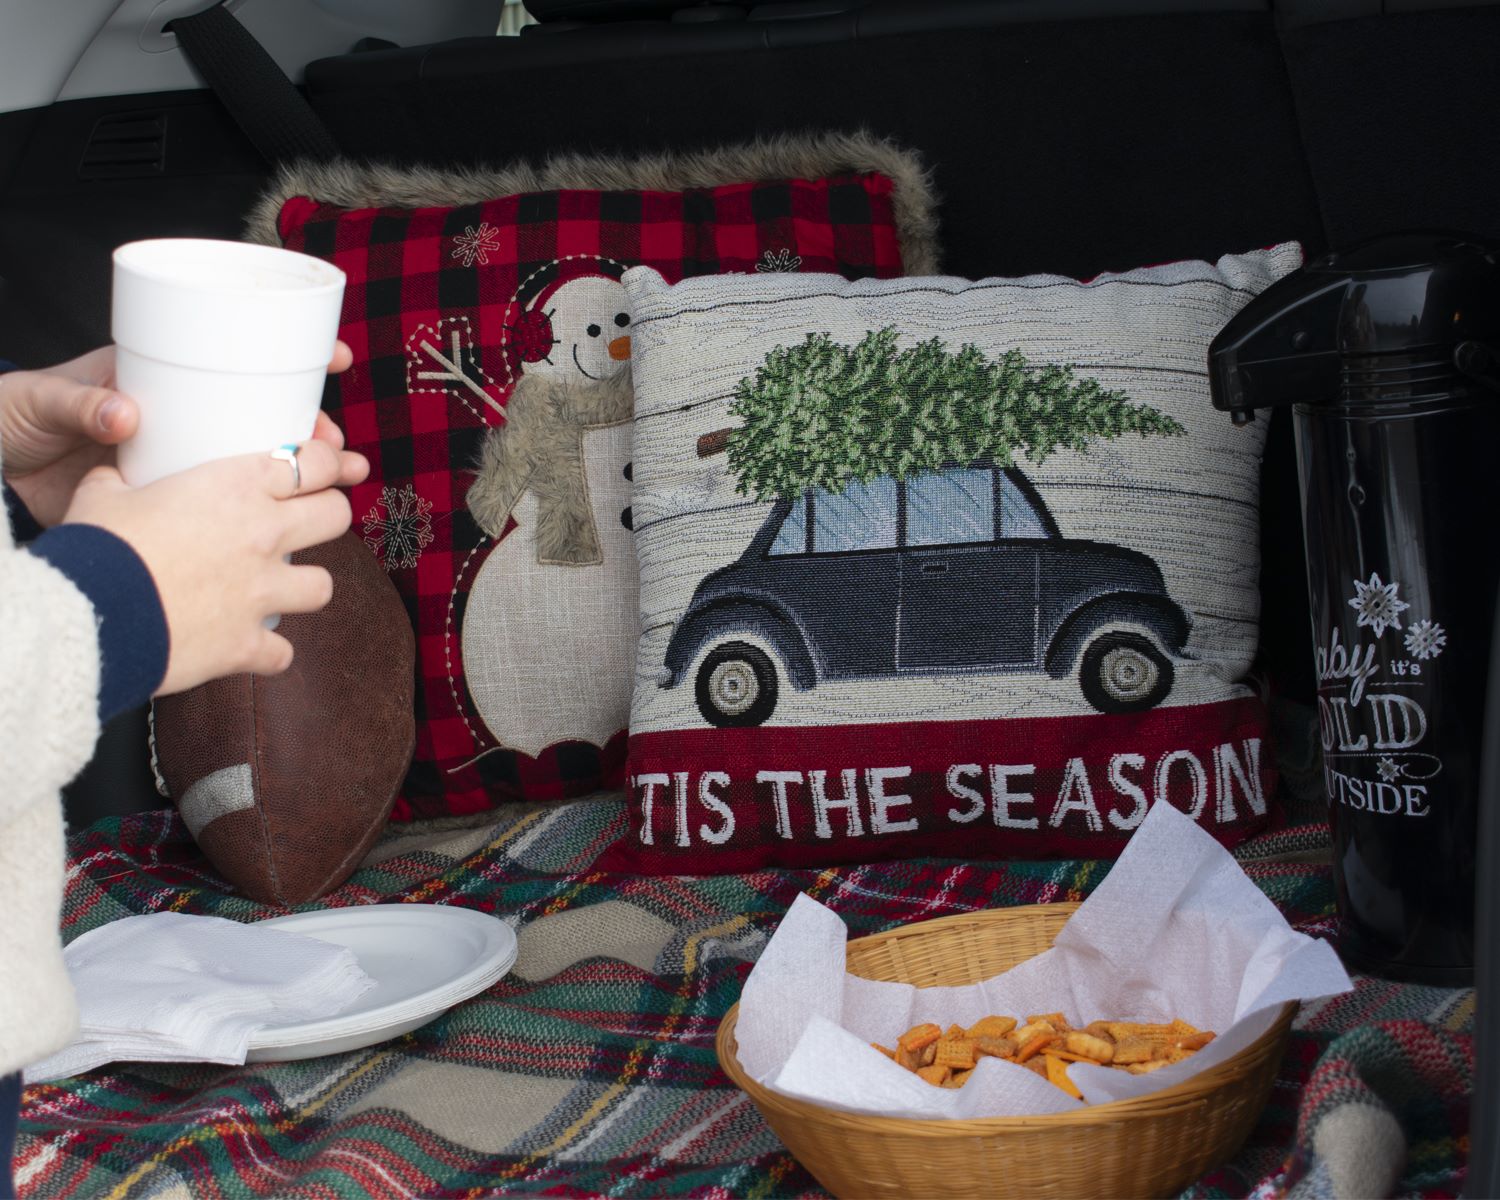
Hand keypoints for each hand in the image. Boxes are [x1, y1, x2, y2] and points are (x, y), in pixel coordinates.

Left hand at [1, 342, 354, 526]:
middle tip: (339, 445)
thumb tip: (124, 415)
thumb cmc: (12, 418)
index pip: (237, 363)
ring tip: (341, 488)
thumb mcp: (43, 400)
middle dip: (311, 435)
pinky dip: (259, 526)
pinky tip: (294, 537)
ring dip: (302, 483)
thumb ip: (81, 404)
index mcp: (162, 383)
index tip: (335, 361)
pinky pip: (222, 517)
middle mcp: (183, 425)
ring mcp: (179, 469)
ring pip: (254, 474)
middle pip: (263, 425)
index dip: (293, 359)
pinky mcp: (168, 512)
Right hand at [60, 439, 369, 694]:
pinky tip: (249, 645)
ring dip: (305, 586)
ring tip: (281, 588)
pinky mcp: (249, 642)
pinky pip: (282, 652)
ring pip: (323, 586)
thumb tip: (116, 474)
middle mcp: (263, 534)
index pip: (313, 461)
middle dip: (327, 514)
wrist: (86, 613)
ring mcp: (262, 592)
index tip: (328, 467)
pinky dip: (268, 652)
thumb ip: (123, 477)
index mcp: (236, 486)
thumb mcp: (104, 492)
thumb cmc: (96, 546)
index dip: (328, 461)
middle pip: (336, 515)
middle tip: (308, 521)